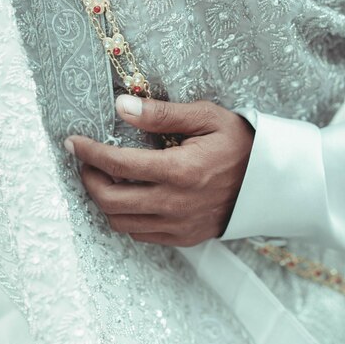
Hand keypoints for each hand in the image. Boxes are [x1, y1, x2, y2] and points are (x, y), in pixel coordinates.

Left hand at [65, 95, 253, 246]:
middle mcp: (176, 204)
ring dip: (105, 200)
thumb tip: (121, 106)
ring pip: (121, 222)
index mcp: (180, 171)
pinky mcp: (184, 237)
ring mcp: (180, 225)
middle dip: (89, 179)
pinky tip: (130, 197)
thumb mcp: (205, 117)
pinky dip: (126, 217)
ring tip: (105, 179)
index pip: (117, 165)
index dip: (88, 153)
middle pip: (110, 201)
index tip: (73, 143)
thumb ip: (161, 114)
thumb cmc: (239, 143)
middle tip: (86, 162)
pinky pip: (141, 234)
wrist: (271, 181)